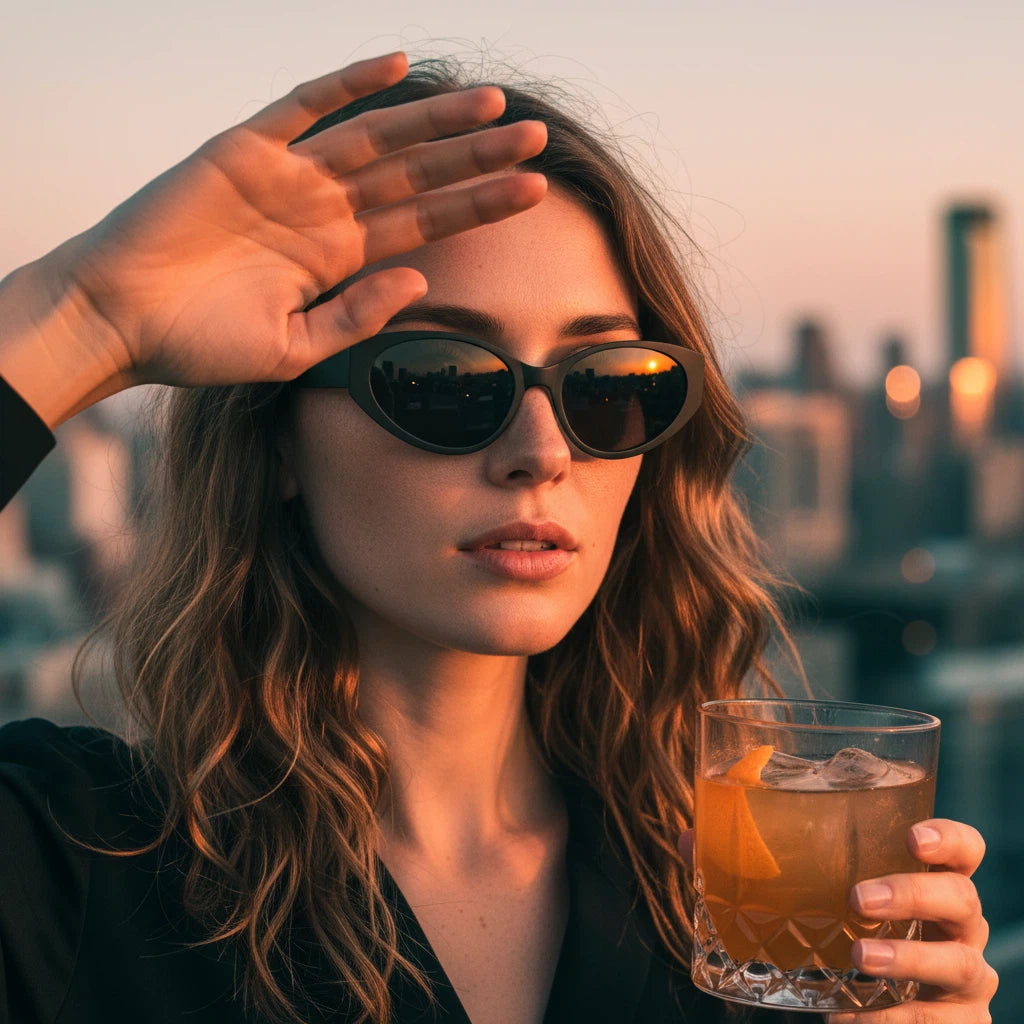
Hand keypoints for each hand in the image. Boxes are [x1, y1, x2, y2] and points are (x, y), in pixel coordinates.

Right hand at [57, 51, 546, 391]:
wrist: (120, 321)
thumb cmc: (200, 344)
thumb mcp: (295, 349)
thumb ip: (358, 317)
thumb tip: (420, 280)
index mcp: (338, 257)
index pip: (425, 224)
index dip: (479, 205)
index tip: (536, 192)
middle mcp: (323, 211)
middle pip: (416, 175)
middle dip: (476, 157)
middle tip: (539, 138)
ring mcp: (288, 176)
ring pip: (376, 137)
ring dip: (434, 121)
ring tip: (495, 107)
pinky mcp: (244, 149)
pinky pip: (302, 106)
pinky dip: (347, 85)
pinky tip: (397, 65)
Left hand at [677, 820, 998, 1020]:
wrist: (876, 1014)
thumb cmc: (846, 936)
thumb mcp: (808, 900)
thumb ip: (753, 866)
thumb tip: (690, 838)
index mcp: (927, 879)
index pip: (963, 849)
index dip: (948, 837)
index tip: (911, 835)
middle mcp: (958, 925)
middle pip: (962, 897)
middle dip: (913, 892)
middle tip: (859, 897)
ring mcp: (964, 977)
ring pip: (961, 963)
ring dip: (908, 959)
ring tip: (857, 960)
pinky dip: (895, 1022)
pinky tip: (850, 1019)